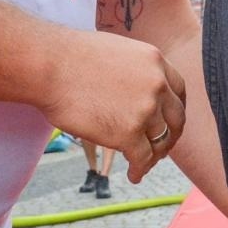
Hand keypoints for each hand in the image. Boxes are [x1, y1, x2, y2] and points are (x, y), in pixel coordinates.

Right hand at [35, 29, 187, 182]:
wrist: (49, 66)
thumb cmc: (70, 58)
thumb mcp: (117, 52)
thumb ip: (136, 70)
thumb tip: (136, 89)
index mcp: (155, 61)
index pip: (178, 91)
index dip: (175, 110)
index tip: (168, 121)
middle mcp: (157, 85)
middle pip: (175, 118)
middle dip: (171, 136)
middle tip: (161, 148)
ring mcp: (145, 110)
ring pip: (159, 141)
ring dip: (153, 156)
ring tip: (143, 163)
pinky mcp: (128, 134)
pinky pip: (142, 158)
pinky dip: (139, 170)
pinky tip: (133, 175)